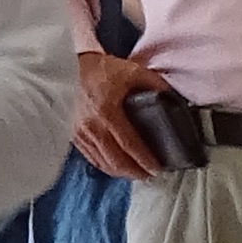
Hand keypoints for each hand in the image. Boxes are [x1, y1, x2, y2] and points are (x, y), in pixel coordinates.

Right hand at [71, 50, 181, 180]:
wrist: (67, 67)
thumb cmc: (99, 69)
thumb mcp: (132, 71)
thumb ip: (155, 85)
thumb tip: (174, 100)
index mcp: (107, 112)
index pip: (130, 145)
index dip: (145, 160)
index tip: (157, 168)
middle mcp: (92, 127)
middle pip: (116, 161)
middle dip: (135, 172)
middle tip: (150, 174)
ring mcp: (80, 134)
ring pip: (103, 163)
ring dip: (121, 172)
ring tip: (136, 172)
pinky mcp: (73, 136)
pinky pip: (92, 158)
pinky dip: (106, 165)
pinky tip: (116, 165)